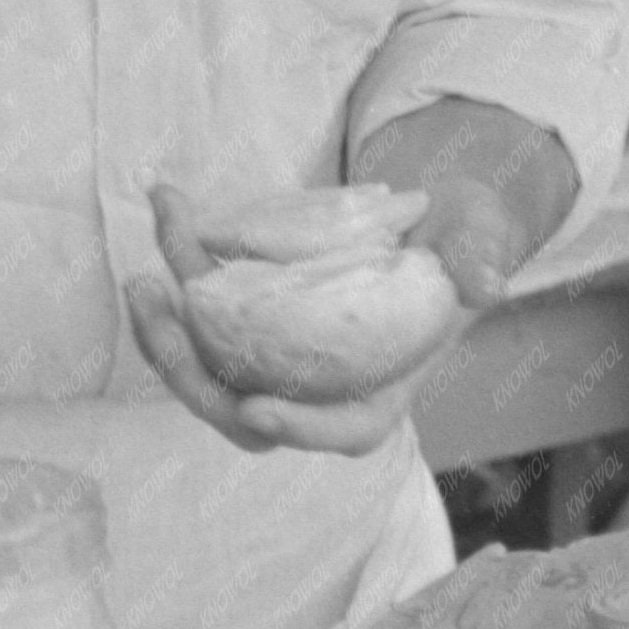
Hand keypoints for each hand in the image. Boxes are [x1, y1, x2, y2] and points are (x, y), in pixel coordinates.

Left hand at [126, 186, 457, 459]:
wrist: (428, 214)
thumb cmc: (461, 241)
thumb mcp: (481, 242)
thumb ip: (481, 259)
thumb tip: (485, 283)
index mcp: (380, 389)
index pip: (342, 430)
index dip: (298, 428)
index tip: (256, 407)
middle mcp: (319, 384)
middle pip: (245, 407)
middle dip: (190, 371)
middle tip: (159, 308)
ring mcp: (276, 352)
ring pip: (207, 365)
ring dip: (164, 327)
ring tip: (143, 275)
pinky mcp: (248, 311)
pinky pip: (203, 301)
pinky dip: (180, 254)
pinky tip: (169, 198)